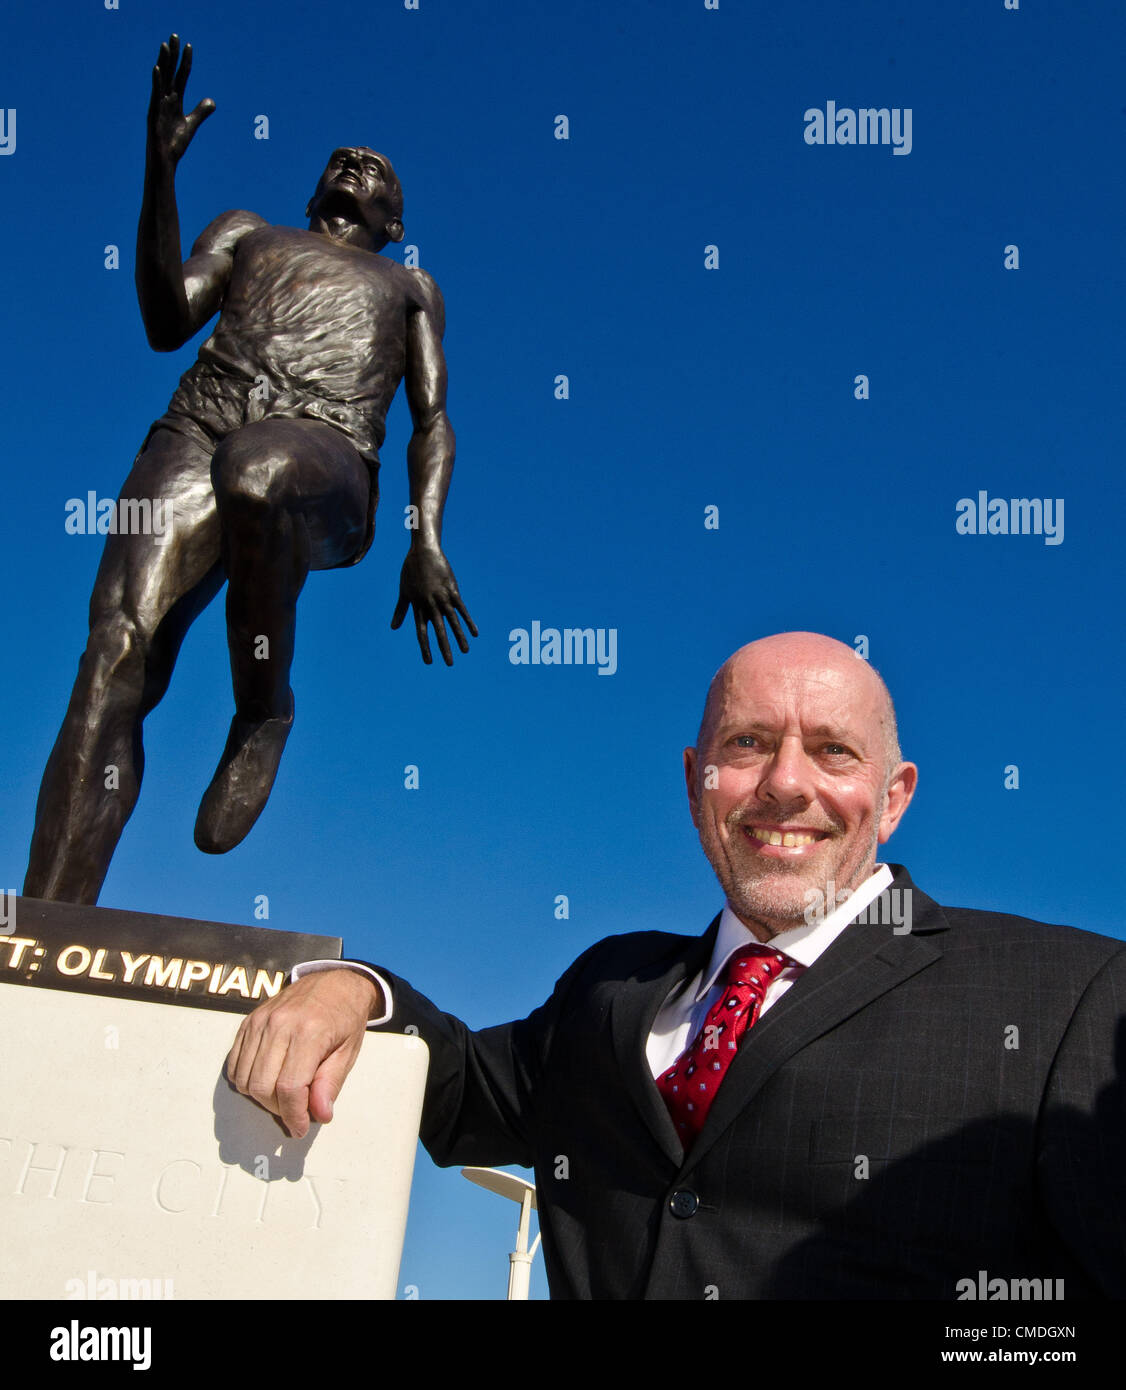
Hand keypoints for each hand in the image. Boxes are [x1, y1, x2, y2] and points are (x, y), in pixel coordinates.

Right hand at [147, 33, 213, 167]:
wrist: (165, 160)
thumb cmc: (174, 144)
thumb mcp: (191, 125)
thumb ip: (200, 112)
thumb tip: (212, 100)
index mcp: (174, 100)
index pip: (182, 76)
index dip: (186, 62)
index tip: (189, 46)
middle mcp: (165, 99)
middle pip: (170, 72)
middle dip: (173, 54)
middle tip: (174, 35)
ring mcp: (158, 105)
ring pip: (161, 79)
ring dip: (163, 62)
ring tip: (165, 45)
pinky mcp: (153, 113)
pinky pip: (155, 94)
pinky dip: (156, 82)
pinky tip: (157, 69)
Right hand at [225, 969, 380, 1138]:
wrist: (335, 982)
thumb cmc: (344, 1017)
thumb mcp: (348, 1051)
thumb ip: (330, 1084)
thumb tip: (319, 1115)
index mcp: (309, 1031)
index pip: (289, 1087)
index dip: (293, 1115)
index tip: (300, 1128)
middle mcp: (280, 1024)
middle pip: (262, 1086)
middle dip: (278, 1109)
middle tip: (296, 1110)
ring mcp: (260, 1021)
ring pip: (244, 1079)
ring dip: (261, 1097)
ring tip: (284, 1094)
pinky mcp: (249, 1022)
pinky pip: (235, 1063)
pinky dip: (246, 1080)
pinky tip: (267, 1079)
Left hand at [391, 544, 476, 664]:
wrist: (423, 551)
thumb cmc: (411, 571)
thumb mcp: (404, 592)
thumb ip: (401, 611)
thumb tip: (394, 628)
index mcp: (418, 606)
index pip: (421, 632)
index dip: (425, 647)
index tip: (429, 662)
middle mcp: (430, 604)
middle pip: (438, 630)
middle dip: (444, 647)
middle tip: (449, 663)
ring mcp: (442, 597)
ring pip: (452, 621)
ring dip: (459, 637)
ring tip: (465, 651)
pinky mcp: (452, 590)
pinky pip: (462, 609)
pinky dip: (468, 621)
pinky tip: (475, 633)